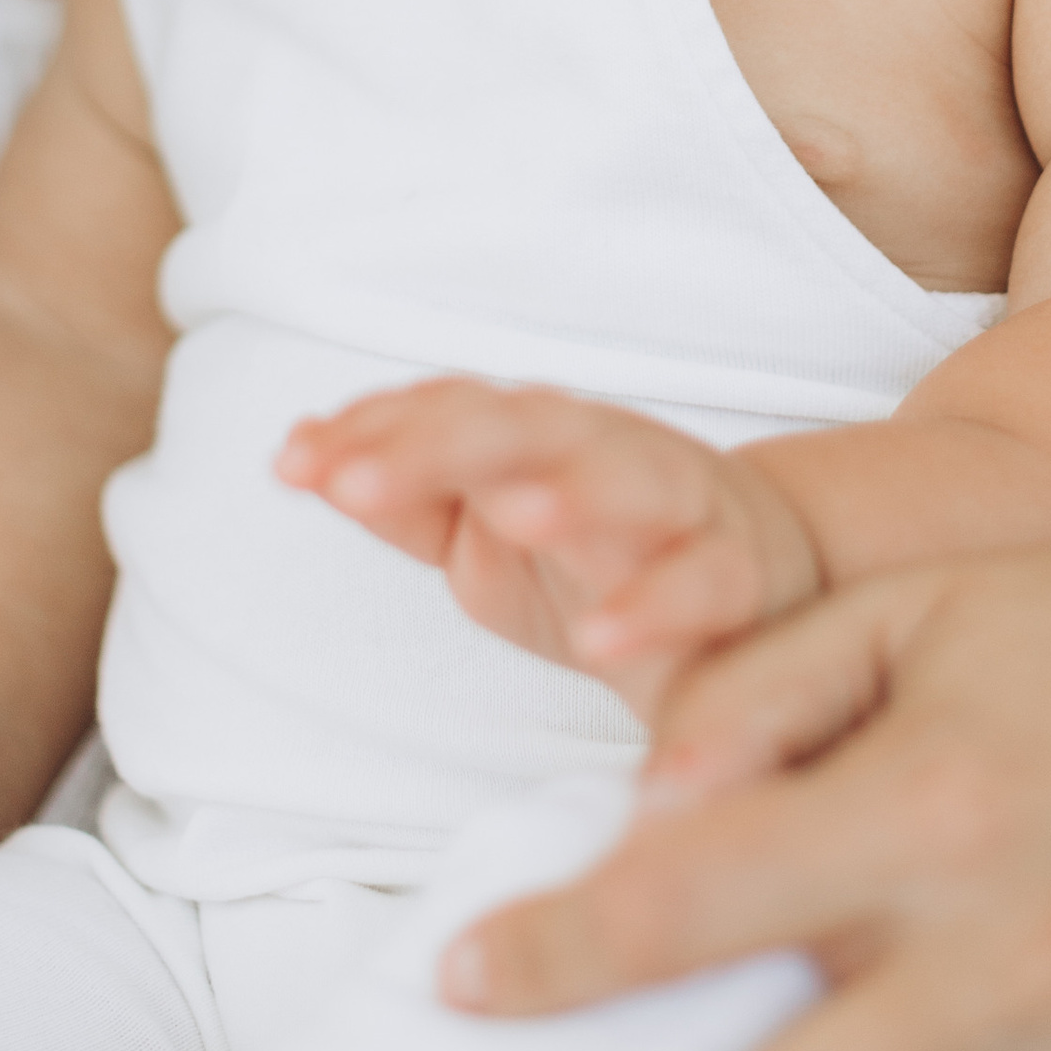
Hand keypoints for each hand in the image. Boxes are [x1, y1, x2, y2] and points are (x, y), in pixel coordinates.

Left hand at [277, 382, 821, 712]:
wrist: (759, 584)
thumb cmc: (599, 554)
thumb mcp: (484, 532)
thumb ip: (403, 495)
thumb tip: (296, 452)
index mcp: (533, 435)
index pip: (445, 412)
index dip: (372, 431)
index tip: (291, 462)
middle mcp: (602, 450)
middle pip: (521, 427)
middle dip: (439, 447)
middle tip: (354, 483)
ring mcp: (678, 506)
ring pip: (627, 479)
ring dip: (569, 493)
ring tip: (508, 517)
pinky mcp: (739, 576)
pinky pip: (702, 584)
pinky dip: (655, 604)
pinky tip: (601, 637)